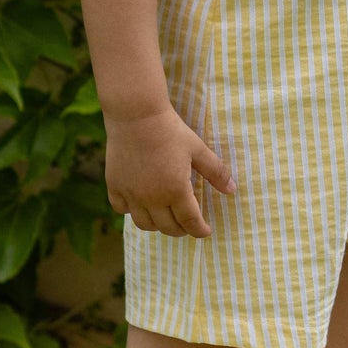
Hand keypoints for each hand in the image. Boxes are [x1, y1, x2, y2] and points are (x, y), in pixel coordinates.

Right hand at [105, 106, 235, 237]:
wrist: (136, 115)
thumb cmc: (170, 130)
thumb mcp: (198, 149)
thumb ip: (216, 171)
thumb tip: (232, 190)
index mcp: (176, 190)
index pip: (190, 222)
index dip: (199, 230)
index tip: (205, 232)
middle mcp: (152, 198)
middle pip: (168, 228)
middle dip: (181, 230)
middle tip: (187, 226)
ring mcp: (131, 194)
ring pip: (144, 224)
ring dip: (157, 226)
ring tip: (165, 218)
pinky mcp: (114, 186)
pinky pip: (122, 210)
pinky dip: (132, 211)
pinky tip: (140, 204)